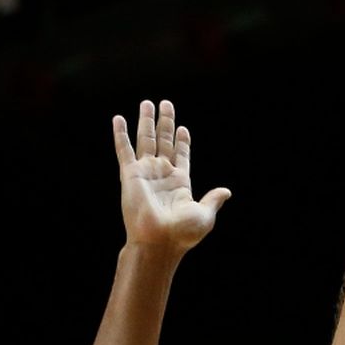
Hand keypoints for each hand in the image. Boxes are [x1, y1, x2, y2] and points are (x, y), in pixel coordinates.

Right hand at [113, 99, 229, 252]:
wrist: (159, 241)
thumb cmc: (182, 233)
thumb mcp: (205, 215)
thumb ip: (213, 200)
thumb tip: (226, 192)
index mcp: (180, 183)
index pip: (181, 156)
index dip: (182, 142)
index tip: (183, 128)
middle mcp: (162, 175)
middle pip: (164, 141)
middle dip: (166, 122)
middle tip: (166, 103)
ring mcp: (146, 173)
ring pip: (146, 140)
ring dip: (147, 121)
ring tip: (147, 103)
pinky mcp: (130, 174)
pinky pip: (124, 150)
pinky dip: (121, 134)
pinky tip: (119, 119)